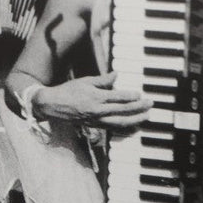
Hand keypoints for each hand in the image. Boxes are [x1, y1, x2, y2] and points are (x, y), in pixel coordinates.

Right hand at [33, 73, 153, 129]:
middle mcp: (97, 111)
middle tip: (150, 104)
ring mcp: (96, 120)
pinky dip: (124, 127)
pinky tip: (133, 126)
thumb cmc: (68, 91)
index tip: (140, 94)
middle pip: (123, 111)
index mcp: (95, 97)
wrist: (52, 106)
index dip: (131, 96)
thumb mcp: (85, 81)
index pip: (118, 97)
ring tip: (146, 116)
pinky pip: (113, 127)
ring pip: (120, 122)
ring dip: (135, 120)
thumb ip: (103, 79)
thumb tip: (117, 74)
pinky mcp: (95, 126)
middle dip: (138, 108)